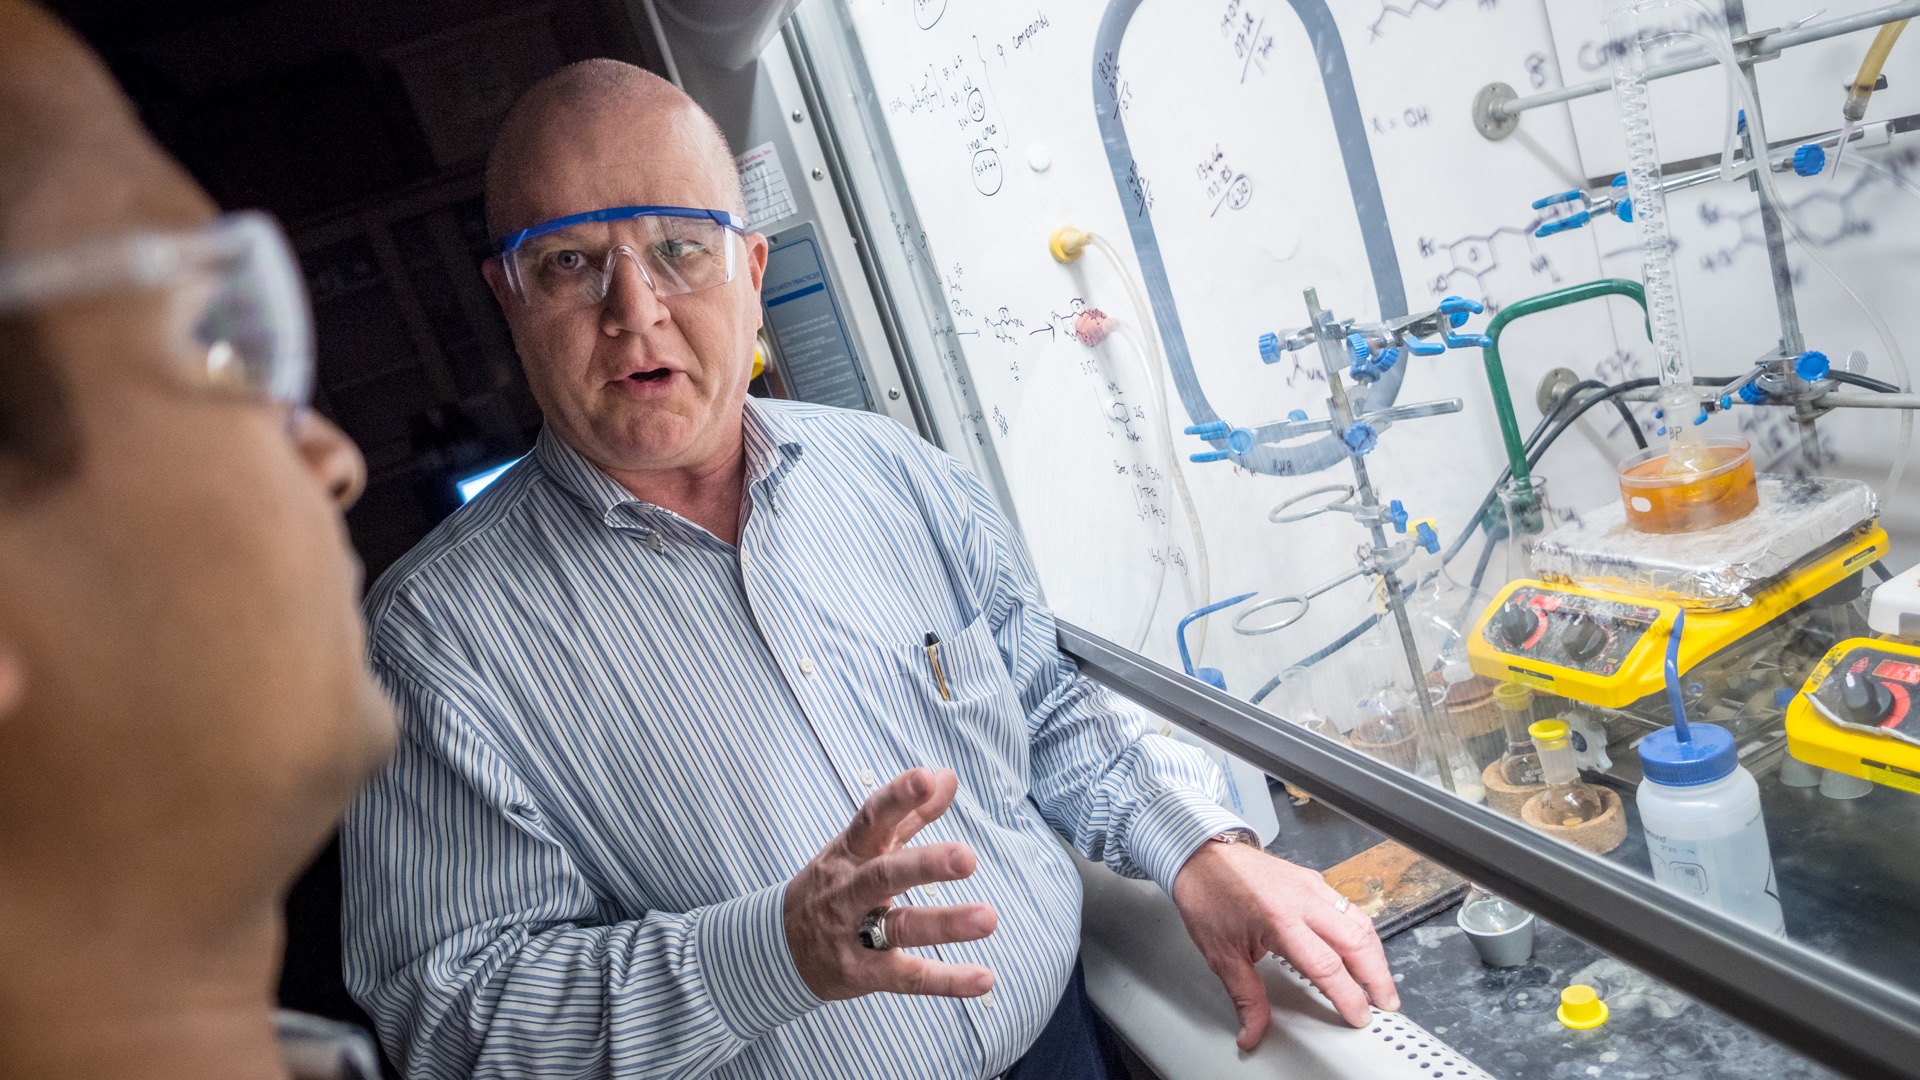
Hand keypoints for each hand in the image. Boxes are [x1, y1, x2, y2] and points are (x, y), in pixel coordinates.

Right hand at [785, 767, 998, 999]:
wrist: (778, 946)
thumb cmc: (835, 884)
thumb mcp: (864, 846)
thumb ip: (910, 813)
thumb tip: (946, 776)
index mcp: (852, 852)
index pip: (871, 818)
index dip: (897, 797)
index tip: (925, 778)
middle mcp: (849, 889)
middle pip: (884, 875)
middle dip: (925, 865)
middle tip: (967, 858)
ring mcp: (852, 933)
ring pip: (898, 926)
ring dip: (944, 923)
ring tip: (987, 918)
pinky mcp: (862, 973)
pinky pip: (906, 976)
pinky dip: (946, 980)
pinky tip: (984, 978)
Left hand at [1171, 840, 1398, 1047]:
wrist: (1200, 854)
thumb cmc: (1208, 897)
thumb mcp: (1221, 955)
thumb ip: (1246, 996)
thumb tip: (1253, 1030)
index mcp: (1280, 920)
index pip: (1327, 966)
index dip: (1348, 995)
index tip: (1358, 1016)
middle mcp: (1303, 900)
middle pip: (1357, 941)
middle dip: (1378, 976)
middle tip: (1385, 1003)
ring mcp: (1311, 886)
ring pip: (1359, 920)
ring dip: (1375, 953)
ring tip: (1379, 980)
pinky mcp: (1312, 879)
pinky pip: (1347, 906)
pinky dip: (1361, 931)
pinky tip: (1360, 948)